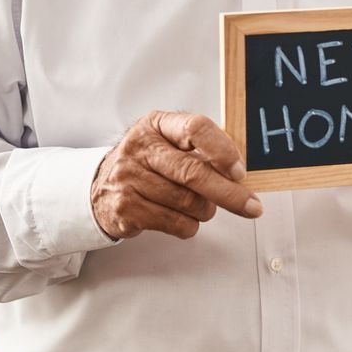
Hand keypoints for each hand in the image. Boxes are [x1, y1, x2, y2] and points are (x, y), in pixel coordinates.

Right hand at [91, 111, 263, 239]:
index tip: (239, 172)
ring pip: (187, 202)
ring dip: (205, 211)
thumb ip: (200, 151)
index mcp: (156, 125)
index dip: (223, 151)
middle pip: (193, 172)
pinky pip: (175, 223)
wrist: (101, 188)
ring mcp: (129, 178)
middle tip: (251, 206)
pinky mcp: (126, 208)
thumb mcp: (167, 144)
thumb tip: (238, 176)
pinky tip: (183, 219)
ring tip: (202, 207)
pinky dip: (189, 226)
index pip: (196, 128)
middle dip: (229, 193)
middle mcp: (140, 148)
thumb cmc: (146, 165)